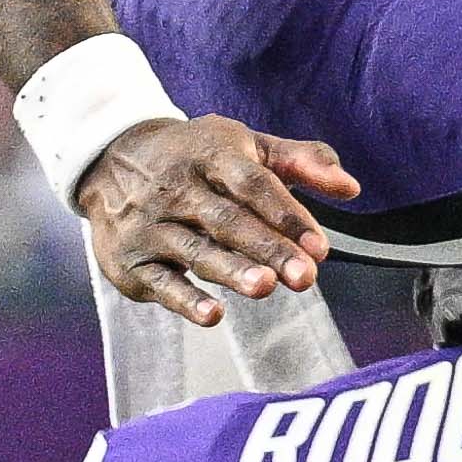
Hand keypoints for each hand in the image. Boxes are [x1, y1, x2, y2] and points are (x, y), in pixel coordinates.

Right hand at [76, 112, 357, 325]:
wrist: (110, 158)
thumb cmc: (198, 157)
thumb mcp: (246, 147)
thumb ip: (301, 163)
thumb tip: (352, 188)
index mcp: (212, 155)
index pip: (253, 184)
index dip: (287, 214)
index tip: (320, 248)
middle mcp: (177, 187)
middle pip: (226, 219)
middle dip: (267, 247)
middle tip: (304, 278)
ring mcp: (151, 224)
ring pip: (194, 250)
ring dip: (229, 270)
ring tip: (264, 287)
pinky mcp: (131, 260)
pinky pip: (161, 281)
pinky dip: (185, 299)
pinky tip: (213, 315)